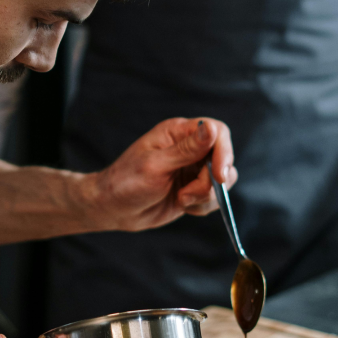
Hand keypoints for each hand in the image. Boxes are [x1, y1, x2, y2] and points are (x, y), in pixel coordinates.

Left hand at [92, 117, 236, 230]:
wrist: (114, 209)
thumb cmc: (126, 183)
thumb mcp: (155, 166)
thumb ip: (186, 150)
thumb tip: (212, 129)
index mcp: (178, 132)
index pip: (217, 132)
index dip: (224, 152)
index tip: (218, 175)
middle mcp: (189, 148)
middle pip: (223, 158)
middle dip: (211, 182)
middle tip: (188, 195)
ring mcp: (192, 169)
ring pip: (222, 180)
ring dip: (206, 196)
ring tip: (181, 200)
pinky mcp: (194, 188)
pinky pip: (214, 197)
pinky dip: (203, 205)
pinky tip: (182, 206)